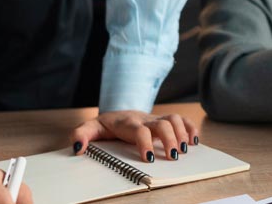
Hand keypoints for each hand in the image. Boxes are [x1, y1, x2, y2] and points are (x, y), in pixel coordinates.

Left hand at [72, 111, 199, 162]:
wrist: (118, 113)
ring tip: (184, 151)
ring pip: (174, 119)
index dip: (145, 142)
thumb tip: (78, 148)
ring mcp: (156, 119)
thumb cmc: (106, 125)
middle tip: (173, 157)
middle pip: (162, 124)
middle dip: (170, 140)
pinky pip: (181, 120)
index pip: (139, 130)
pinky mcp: (164, 120)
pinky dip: (190, 129)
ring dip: (182, 134)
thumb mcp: (90, 128)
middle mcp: (145, 119)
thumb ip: (81, 135)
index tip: (149, 158)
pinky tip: (194, 142)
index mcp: (127, 123)